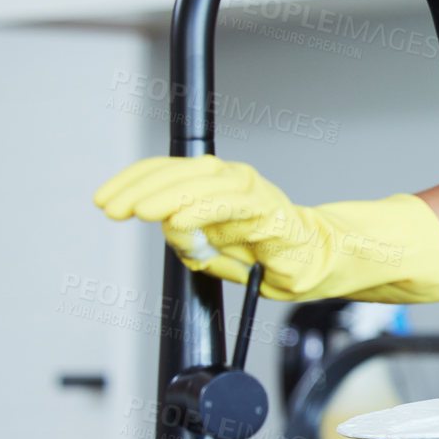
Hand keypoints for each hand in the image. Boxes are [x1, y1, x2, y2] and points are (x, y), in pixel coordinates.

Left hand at [93, 155, 438, 302]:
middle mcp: (237, 183)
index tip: (106, 200)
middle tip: (113, 206)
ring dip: (168, 195)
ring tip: (139, 212)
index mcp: (220, 188)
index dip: (135, 181)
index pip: (171, 173)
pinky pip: (236, 208)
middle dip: (143, 187)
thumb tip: (168, 229)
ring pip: (206, 183)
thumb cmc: (277, 258)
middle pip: (183, 172)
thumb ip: (194, 242)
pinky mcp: (275, 215)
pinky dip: (205, 211)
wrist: (332, 265)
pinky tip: (179, 221)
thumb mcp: (221, 256)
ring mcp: (257, 197)